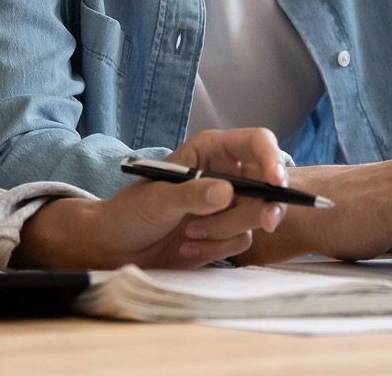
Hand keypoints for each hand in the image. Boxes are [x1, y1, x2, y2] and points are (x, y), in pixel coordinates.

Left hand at [13, 127, 287, 269]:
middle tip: (265, 222)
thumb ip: (191, 194)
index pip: (256, 143)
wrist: (115, 248)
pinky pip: (240, 241)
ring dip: (223, 231)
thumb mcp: (158, 199)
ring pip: (254, 216)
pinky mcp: (225, 233)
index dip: (273, 159)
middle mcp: (225, 173)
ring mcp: (227, 205)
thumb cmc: (130, 211)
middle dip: (260, 206)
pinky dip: (216, 249)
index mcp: (211, 151)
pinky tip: (188, 247)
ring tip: (188, 234)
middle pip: (267, 184)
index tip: (276, 184)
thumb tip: (227, 192)